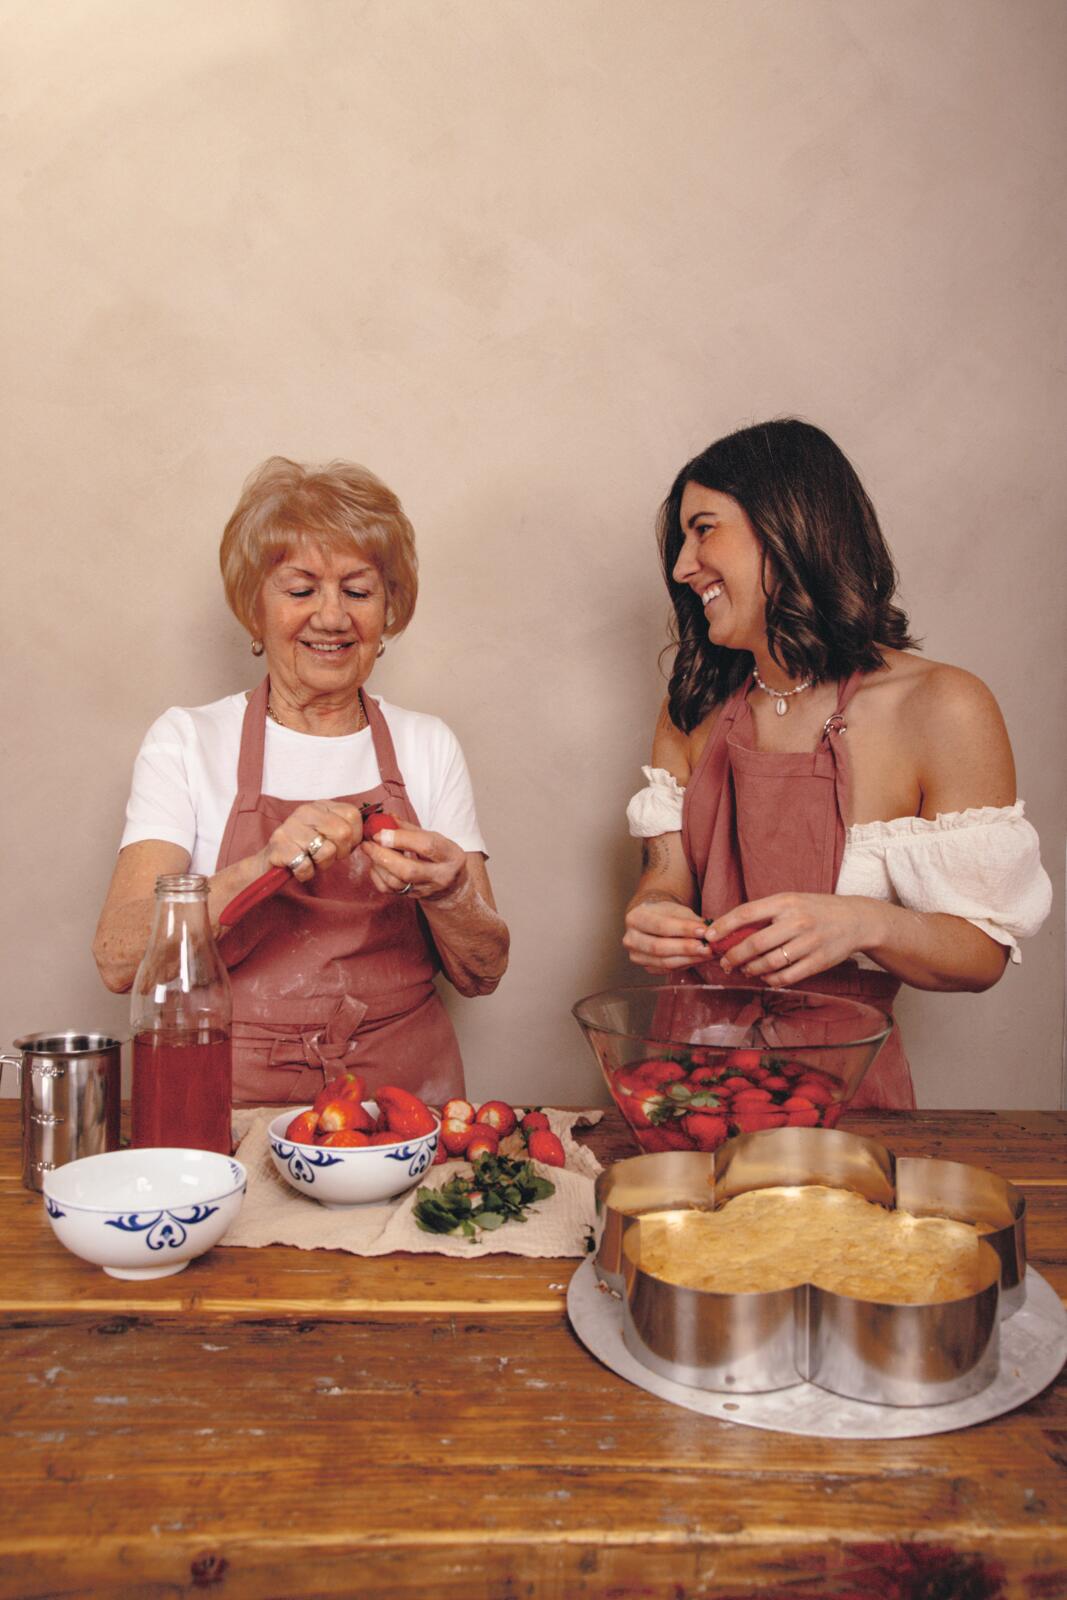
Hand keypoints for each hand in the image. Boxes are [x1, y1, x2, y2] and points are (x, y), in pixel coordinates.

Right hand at [263, 801, 364, 883]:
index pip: (353, 815)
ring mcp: (290, 827)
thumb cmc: (304, 849)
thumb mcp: (327, 833)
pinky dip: (305, 873)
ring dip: (321, 864)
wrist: (269, 862)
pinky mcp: (279, 846)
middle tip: (327, 857)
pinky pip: (306, 865)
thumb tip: (371, 835)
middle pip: (343, 832)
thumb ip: (347, 829)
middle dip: (340, 852)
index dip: (355, 836)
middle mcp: (305, 811)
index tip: (346, 846)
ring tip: (311, 861)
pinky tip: (299, 868)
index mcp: (321, 805)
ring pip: (326, 850)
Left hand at [361, 824, 466, 901]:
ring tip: (371, 851)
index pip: (426, 846)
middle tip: (369, 843)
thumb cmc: (442, 856)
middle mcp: (440, 876)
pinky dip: (377, 876)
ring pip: (395, 882)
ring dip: (378, 864)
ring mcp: (426, 890)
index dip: (400, 838)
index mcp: (450, 855)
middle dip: (383, 855)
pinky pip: (388, 890)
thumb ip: (410, 829)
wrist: (452, 884)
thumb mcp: (434, 838)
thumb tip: (386, 818)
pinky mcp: (412, 897)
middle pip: (408, 870)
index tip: (381, 832)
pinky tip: (376, 864)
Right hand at [623, 898, 708, 972]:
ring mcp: (636, 956)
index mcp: (635, 918)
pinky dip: (685, 965)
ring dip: (689, 959)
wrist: (652, 921)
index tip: (704, 931)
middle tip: (707, 947)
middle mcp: (630, 938)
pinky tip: (698, 959)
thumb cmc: (665, 913)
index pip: (661, 926)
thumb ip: (691, 921)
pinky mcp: (645, 967)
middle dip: (686, 948)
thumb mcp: (677, 910)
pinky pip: (667, 970)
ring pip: (664, 962)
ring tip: (707, 954)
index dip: (683, 929)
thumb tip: (708, 933)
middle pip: (659, 947)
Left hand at [706, 893, 880, 985]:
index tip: (709, 936)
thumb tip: (730, 929)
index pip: (746, 912)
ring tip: (744, 969)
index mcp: (785, 902)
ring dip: (750, 970)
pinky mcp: (819, 962)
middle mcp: (796, 921)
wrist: (856, 920)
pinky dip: (770, 980)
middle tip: (725, 963)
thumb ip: (765, 913)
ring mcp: (809, 942)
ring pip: (768, 963)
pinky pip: (786, 977)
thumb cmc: (816, 909)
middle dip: (733, 956)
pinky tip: (765, 977)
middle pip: (754, 943)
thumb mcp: (791, 901)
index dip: (724, 926)